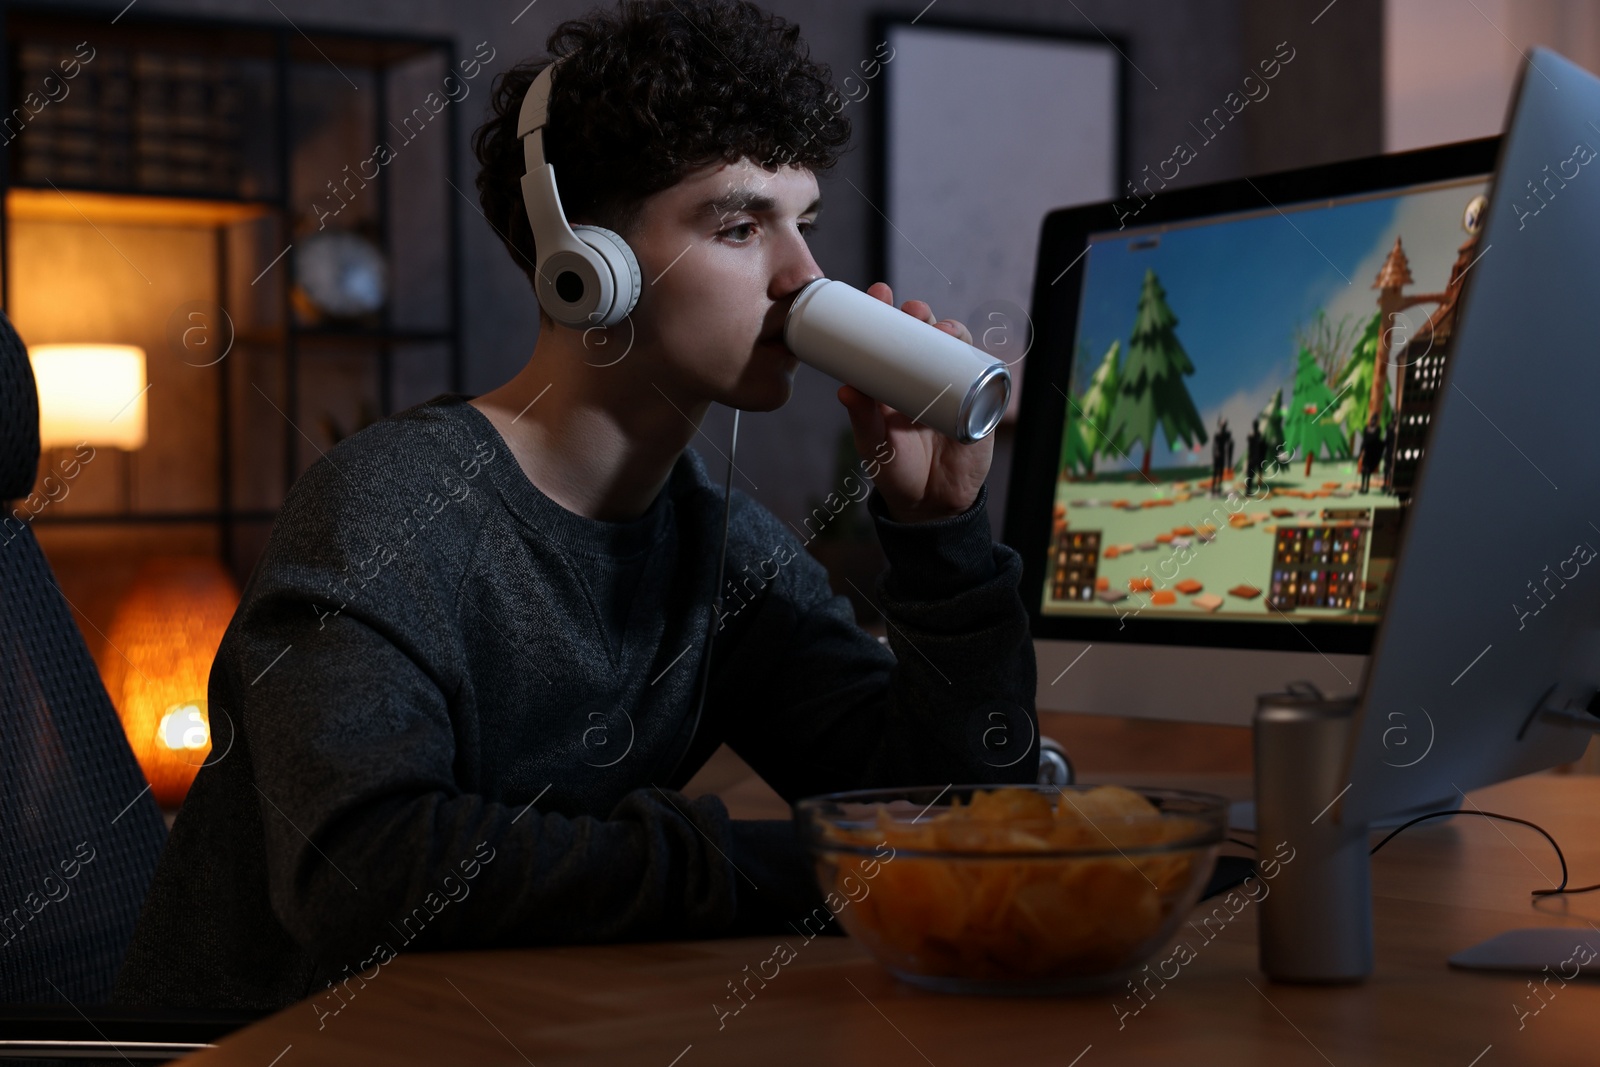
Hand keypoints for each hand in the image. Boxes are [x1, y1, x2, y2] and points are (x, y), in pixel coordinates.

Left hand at [836, 282, 993, 523]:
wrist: (931, 504)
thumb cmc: (896, 470)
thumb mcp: (873, 444)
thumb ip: (862, 419)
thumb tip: (845, 390)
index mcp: (893, 380)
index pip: (889, 338)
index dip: (886, 312)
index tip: (880, 293)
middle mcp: (923, 377)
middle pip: (925, 334)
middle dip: (921, 315)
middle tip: (913, 310)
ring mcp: (952, 388)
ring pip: (955, 348)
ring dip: (952, 330)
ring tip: (942, 329)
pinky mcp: (978, 404)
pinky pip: (983, 375)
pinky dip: (980, 358)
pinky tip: (973, 349)